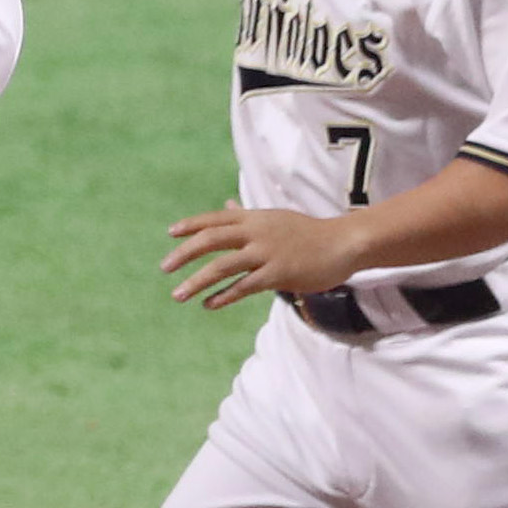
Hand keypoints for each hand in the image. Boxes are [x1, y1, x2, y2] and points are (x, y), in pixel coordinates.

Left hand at [160, 203, 368, 305]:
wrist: (343, 243)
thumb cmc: (308, 232)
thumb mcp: (275, 218)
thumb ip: (248, 215)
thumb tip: (228, 203)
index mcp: (255, 217)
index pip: (216, 218)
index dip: (192, 225)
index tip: (171, 233)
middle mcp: (257, 232)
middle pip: (212, 239)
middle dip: (185, 254)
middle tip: (164, 268)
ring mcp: (267, 252)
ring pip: (223, 266)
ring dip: (197, 281)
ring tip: (179, 294)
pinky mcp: (278, 273)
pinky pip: (244, 286)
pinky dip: (223, 296)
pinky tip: (209, 304)